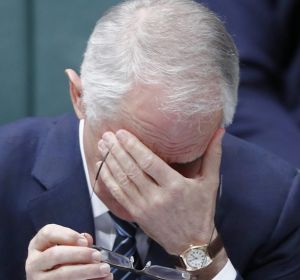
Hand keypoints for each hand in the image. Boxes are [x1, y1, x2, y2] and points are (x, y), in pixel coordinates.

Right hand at [26, 224, 112, 279]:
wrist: (53, 278)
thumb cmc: (62, 259)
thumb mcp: (66, 246)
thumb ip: (77, 241)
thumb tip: (87, 239)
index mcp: (38, 245)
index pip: (48, 233)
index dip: (68, 235)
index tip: (85, 241)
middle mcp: (34, 262)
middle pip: (55, 254)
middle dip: (80, 254)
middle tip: (98, 256)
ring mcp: (38, 279)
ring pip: (62, 274)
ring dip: (86, 271)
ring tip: (104, 269)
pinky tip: (102, 279)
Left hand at [97, 128, 224, 254]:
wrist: (192, 244)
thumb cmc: (201, 210)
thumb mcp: (210, 183)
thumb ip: (213, 156)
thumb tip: (219, 132)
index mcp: (175, 186)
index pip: (149, 162)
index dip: (133, 146)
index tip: (121, 132)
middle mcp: (157, 196)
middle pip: (132, 169)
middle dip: (117, 150)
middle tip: (107, 135)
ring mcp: (144, 207)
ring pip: (122, 181)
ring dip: (110, 162)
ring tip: (102, 146)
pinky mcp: (137, 215)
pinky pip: (119, 195)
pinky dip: (109, 180)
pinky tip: (102, 167)